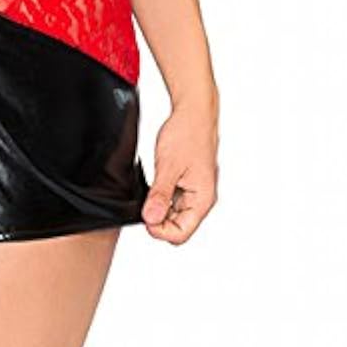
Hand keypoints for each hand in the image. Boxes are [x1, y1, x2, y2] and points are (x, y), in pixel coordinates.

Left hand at [142, 90, 218, 243]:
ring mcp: (194, 191)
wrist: (193, 112)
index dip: (159, 230)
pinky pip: (173, 199)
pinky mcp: (187, 182)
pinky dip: (161, 196)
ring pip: (174, 214)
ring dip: (159, 207)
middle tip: (143, 201)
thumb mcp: (168, 166)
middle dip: (158, 219)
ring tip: (149, 188)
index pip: (181, 233)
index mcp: (202, 199)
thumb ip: (160, 195)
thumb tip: (151, 219)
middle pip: (177, 226)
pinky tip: (152, 184)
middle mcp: (201, 199)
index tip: (144, 215)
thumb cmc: (187, 134)